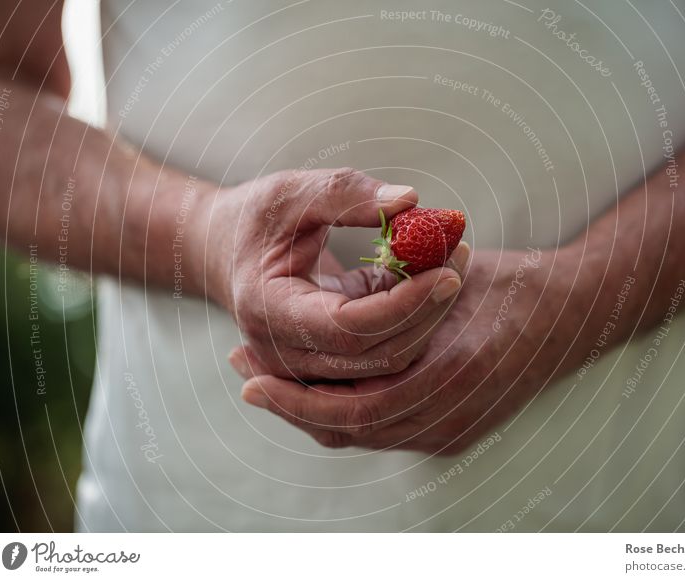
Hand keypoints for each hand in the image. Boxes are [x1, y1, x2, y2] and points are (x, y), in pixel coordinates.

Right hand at [193, 167, 465, 379]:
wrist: (225, 250)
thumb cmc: (255, 218)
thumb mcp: (292, 193)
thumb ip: (347, 194)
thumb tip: (410, 201)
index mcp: (269, 313)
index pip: (349, 327)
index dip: (404, 303)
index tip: (447, 267)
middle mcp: (286, 354)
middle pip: (378, 353)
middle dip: (428, 306)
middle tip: (459, 251)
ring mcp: (308, 365)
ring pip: (389, 361)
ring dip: (429, 313)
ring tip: (452, 257)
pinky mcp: (334, 358)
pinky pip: (386, 350)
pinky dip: (415, 317)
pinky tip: (431, 275)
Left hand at [232, 247, 586, 453]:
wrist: (572, 315)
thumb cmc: (513, 284)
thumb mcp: (450, 268)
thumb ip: (397, 283)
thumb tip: (335, 291)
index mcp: (451, 373)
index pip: (352, 408)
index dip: (296, 395)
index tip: (251, 373)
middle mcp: (452, 417)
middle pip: (349, 432)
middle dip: (292, 406)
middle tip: (248, 381)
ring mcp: (455, 433)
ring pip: (362, 437)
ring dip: (313, 411)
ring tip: (271, 385)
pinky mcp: (455, 435)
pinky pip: (384, 434)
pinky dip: (345, 415)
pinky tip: (320, 390)